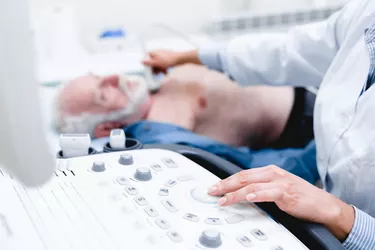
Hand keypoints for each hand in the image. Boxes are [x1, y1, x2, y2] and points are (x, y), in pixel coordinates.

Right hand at [142, 50, 181, 73]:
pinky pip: (162, 64)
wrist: (179, 59)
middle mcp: (157, 53)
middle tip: (156, 73)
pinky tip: (165, 72)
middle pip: (152, 62)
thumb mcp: (156, 62)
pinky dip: (163, 68)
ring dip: (159, 69)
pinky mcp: (166, 58)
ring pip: (158, 64)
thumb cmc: (168, 60)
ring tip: (162, 72)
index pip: (146, 58)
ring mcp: (162, 55)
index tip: (148, 70)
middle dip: (154, 68)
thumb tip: (141, 61)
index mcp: (153, 53)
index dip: (147, 64)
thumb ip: (148, 62)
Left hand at [208, 165, 354, 240]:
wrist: (323, 204)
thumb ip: (262, 188)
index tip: (215, 187)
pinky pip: (267, 193)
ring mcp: (280, 182)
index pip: (243, 174)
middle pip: (243, 177)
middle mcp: (273, 174)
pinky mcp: (286, 193)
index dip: (227, 180)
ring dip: (234, 193)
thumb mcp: (278, 188)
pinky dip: (256, 195)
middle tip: (212, 191)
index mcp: (270, 171)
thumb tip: (242, 194)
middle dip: (225, 184)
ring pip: (251, 186)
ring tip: (223, 199)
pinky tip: (247, 197)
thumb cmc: (300, 197)